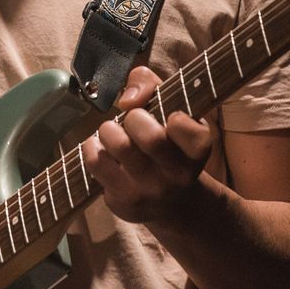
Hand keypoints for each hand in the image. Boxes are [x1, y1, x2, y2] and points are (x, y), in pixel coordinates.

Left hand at [82, 65, 214, 223]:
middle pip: (152, 139)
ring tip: (113, 132)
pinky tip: (103, 149)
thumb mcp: (170, 109)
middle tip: (132, 120)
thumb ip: (150, 85)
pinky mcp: (123, 202)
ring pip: (120, 146)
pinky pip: (96, 162)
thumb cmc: (167, 143)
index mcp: (197, 152)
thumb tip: (128, 99)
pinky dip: (93, 146)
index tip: (170, 117)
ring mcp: (149, 192)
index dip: (179, 120)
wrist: (171, 203)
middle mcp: (177, 176)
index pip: (194, 136)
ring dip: (109, 130)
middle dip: (134, 118)